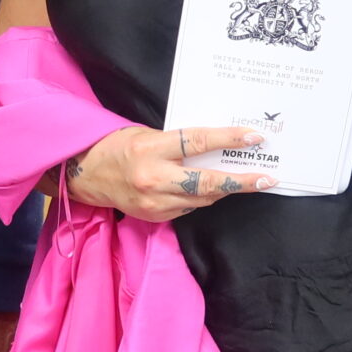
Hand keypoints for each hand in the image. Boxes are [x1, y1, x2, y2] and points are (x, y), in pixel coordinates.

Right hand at [65, 126, 276, 221]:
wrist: (84, 176)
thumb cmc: (115, 147)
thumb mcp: (145, 134)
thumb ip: (177, 142)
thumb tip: (214, 147)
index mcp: (151, 150)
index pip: (198, 142)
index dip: (229, 139)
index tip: (254, 137)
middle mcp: (154, 179)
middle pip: (207, 182)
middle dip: (241, 181)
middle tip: (266, 179)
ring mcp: (155, 202)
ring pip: (202, 198)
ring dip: (224, 189)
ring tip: (244, 179)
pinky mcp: (155, 217)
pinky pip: (189, 207)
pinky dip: (201, 197)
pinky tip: (207, 189)